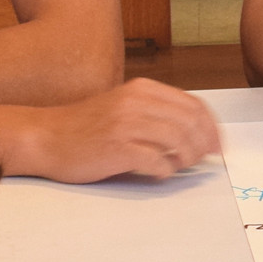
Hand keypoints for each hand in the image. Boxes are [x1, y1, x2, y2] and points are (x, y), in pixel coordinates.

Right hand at [27, 80, 222, 183]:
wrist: (45, 137)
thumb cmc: (85, 127)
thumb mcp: (124, 106)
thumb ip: (156, 113)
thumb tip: (196, 133)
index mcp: (142, 89)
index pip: (194, 105)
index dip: (212, 127)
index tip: (217, 144)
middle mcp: (136, 101)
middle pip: (191, 123)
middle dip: (204, 145)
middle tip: (204, 160)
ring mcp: (126, 123)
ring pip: (179, 141)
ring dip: (186, 159)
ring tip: (180, 166)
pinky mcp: (117, 147)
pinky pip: (157, 161)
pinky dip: (165, 170)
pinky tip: (159, 172)